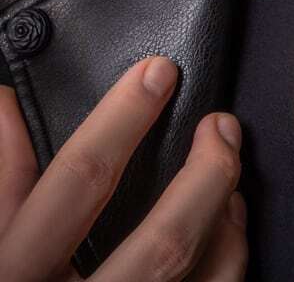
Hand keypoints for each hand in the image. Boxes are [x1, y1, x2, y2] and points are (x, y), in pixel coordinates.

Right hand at [0, 56, 247, 280]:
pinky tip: (229, 226)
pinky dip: (229, 257)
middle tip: (222, 125)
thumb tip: (7, 104)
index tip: (157, 73)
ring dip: (226, 215)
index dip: (122, 119)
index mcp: (15, 278)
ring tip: (230, 171)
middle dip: (206, 173)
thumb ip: (3, 181)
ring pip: (201, 276)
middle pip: (163, 242)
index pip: (78, 182)